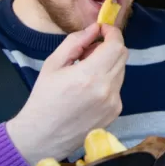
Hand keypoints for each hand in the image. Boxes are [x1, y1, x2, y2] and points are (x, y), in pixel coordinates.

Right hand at [7, 23, 126, 165]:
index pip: (116, 45)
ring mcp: (113, 102)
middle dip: (109, 46)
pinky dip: (107, 81)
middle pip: (122, 55)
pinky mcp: (115, 112)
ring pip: (120, 70)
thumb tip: (94, 29)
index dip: (112, 32)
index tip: (103, 30)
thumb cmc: (43, 100)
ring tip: (85, 72)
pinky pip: (117, 87)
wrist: (42, 136)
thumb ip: (75, 42)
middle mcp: (106, 89)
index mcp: (89, 75)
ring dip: (108, 64)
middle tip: (89, 51)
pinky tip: (88, 90)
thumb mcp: (53, 64)